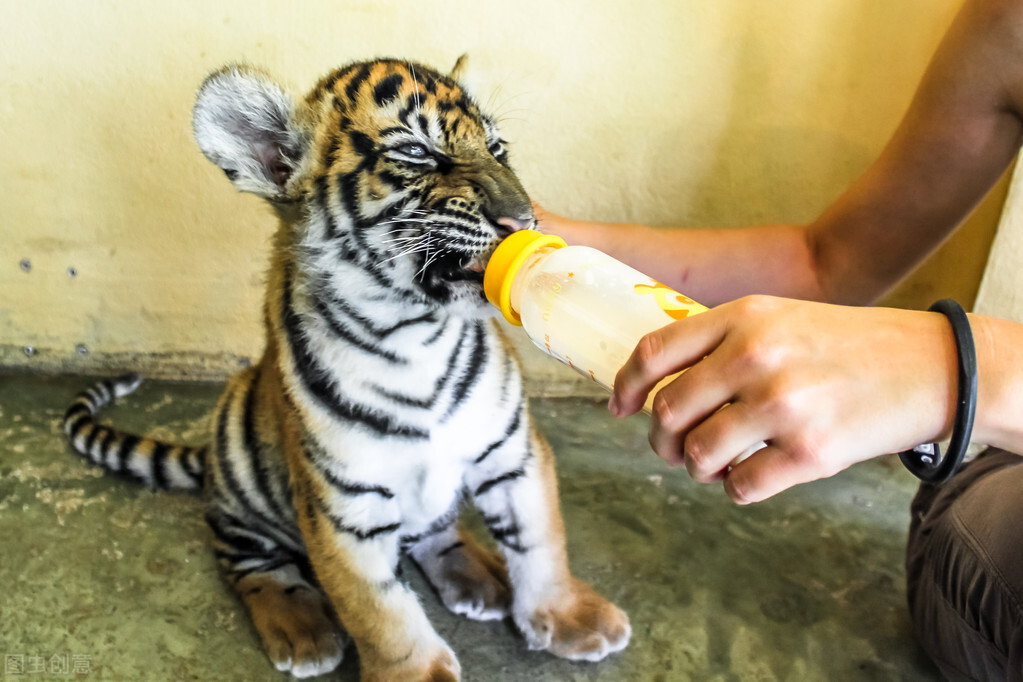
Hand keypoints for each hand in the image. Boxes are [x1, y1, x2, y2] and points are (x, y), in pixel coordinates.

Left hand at [610, 296, 957, 503]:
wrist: (930, 366)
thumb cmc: (846, 345)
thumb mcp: (779, 319)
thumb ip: (722, 341)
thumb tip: (659, 384)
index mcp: (743, 318)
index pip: (654, 352)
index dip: (625, 385)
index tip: (618, 407)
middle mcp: (755, 357)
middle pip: (666, 412)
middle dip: (659, 439)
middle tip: (674, 447)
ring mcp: (782, 405)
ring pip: (696, 454)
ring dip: (697, 467)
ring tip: (718, 461)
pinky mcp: (809, 452)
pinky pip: (740, 486)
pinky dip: (735, 488)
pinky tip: (752, 475)